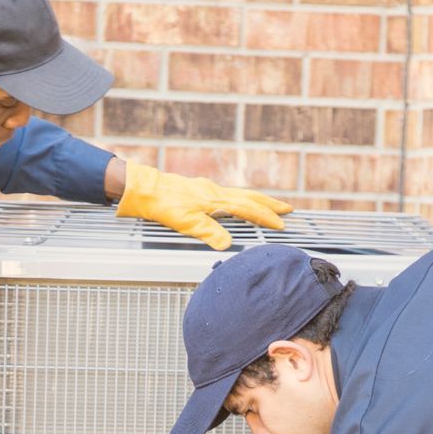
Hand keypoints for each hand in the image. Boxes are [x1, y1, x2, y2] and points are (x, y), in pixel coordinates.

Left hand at [115, 163, 291, 250]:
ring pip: (240, 194)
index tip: (281, 224)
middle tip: (287, 209)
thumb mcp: (185, 222)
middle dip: (269, 204)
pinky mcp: (200, 191)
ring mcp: (208, 190)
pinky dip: (241, 199)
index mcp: (215, 201)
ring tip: (270, 206)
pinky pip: (229, 195)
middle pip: (249, 197)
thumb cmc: (164, 205)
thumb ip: (208, 232)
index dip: (266, 217)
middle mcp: (215, 192)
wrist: (144, 189)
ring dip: (257, 201)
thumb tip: (228, 244)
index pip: (247, 209)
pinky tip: (238, 204)